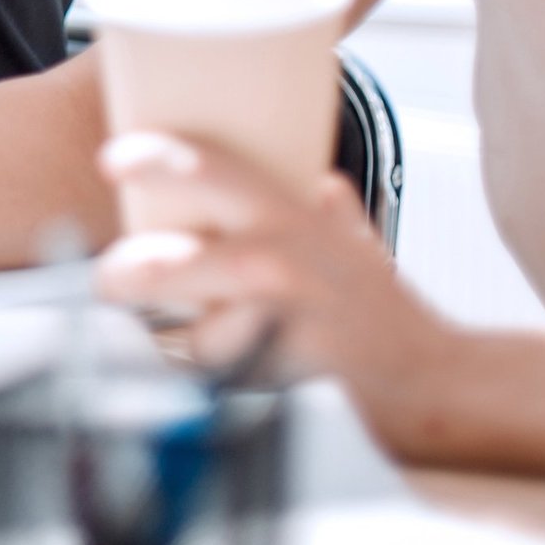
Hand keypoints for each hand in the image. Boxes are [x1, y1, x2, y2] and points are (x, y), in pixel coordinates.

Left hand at [93, 133, 446, 390]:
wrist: (432, 384)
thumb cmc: (386, 314)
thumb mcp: (354, 244)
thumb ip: (328, 212)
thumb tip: (319, 183)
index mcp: (289, 218)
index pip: (213, 171)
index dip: (158, 159)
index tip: (114, 158)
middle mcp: (282, 264)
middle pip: (180, 261)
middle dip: (132, 271)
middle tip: (111, 278)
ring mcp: (281, 326)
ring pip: (191, 337)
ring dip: (174, 344)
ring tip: (183, 341)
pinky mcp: (281, 380)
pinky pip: (212, 386)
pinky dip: (201, 384)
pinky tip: (217, 377)